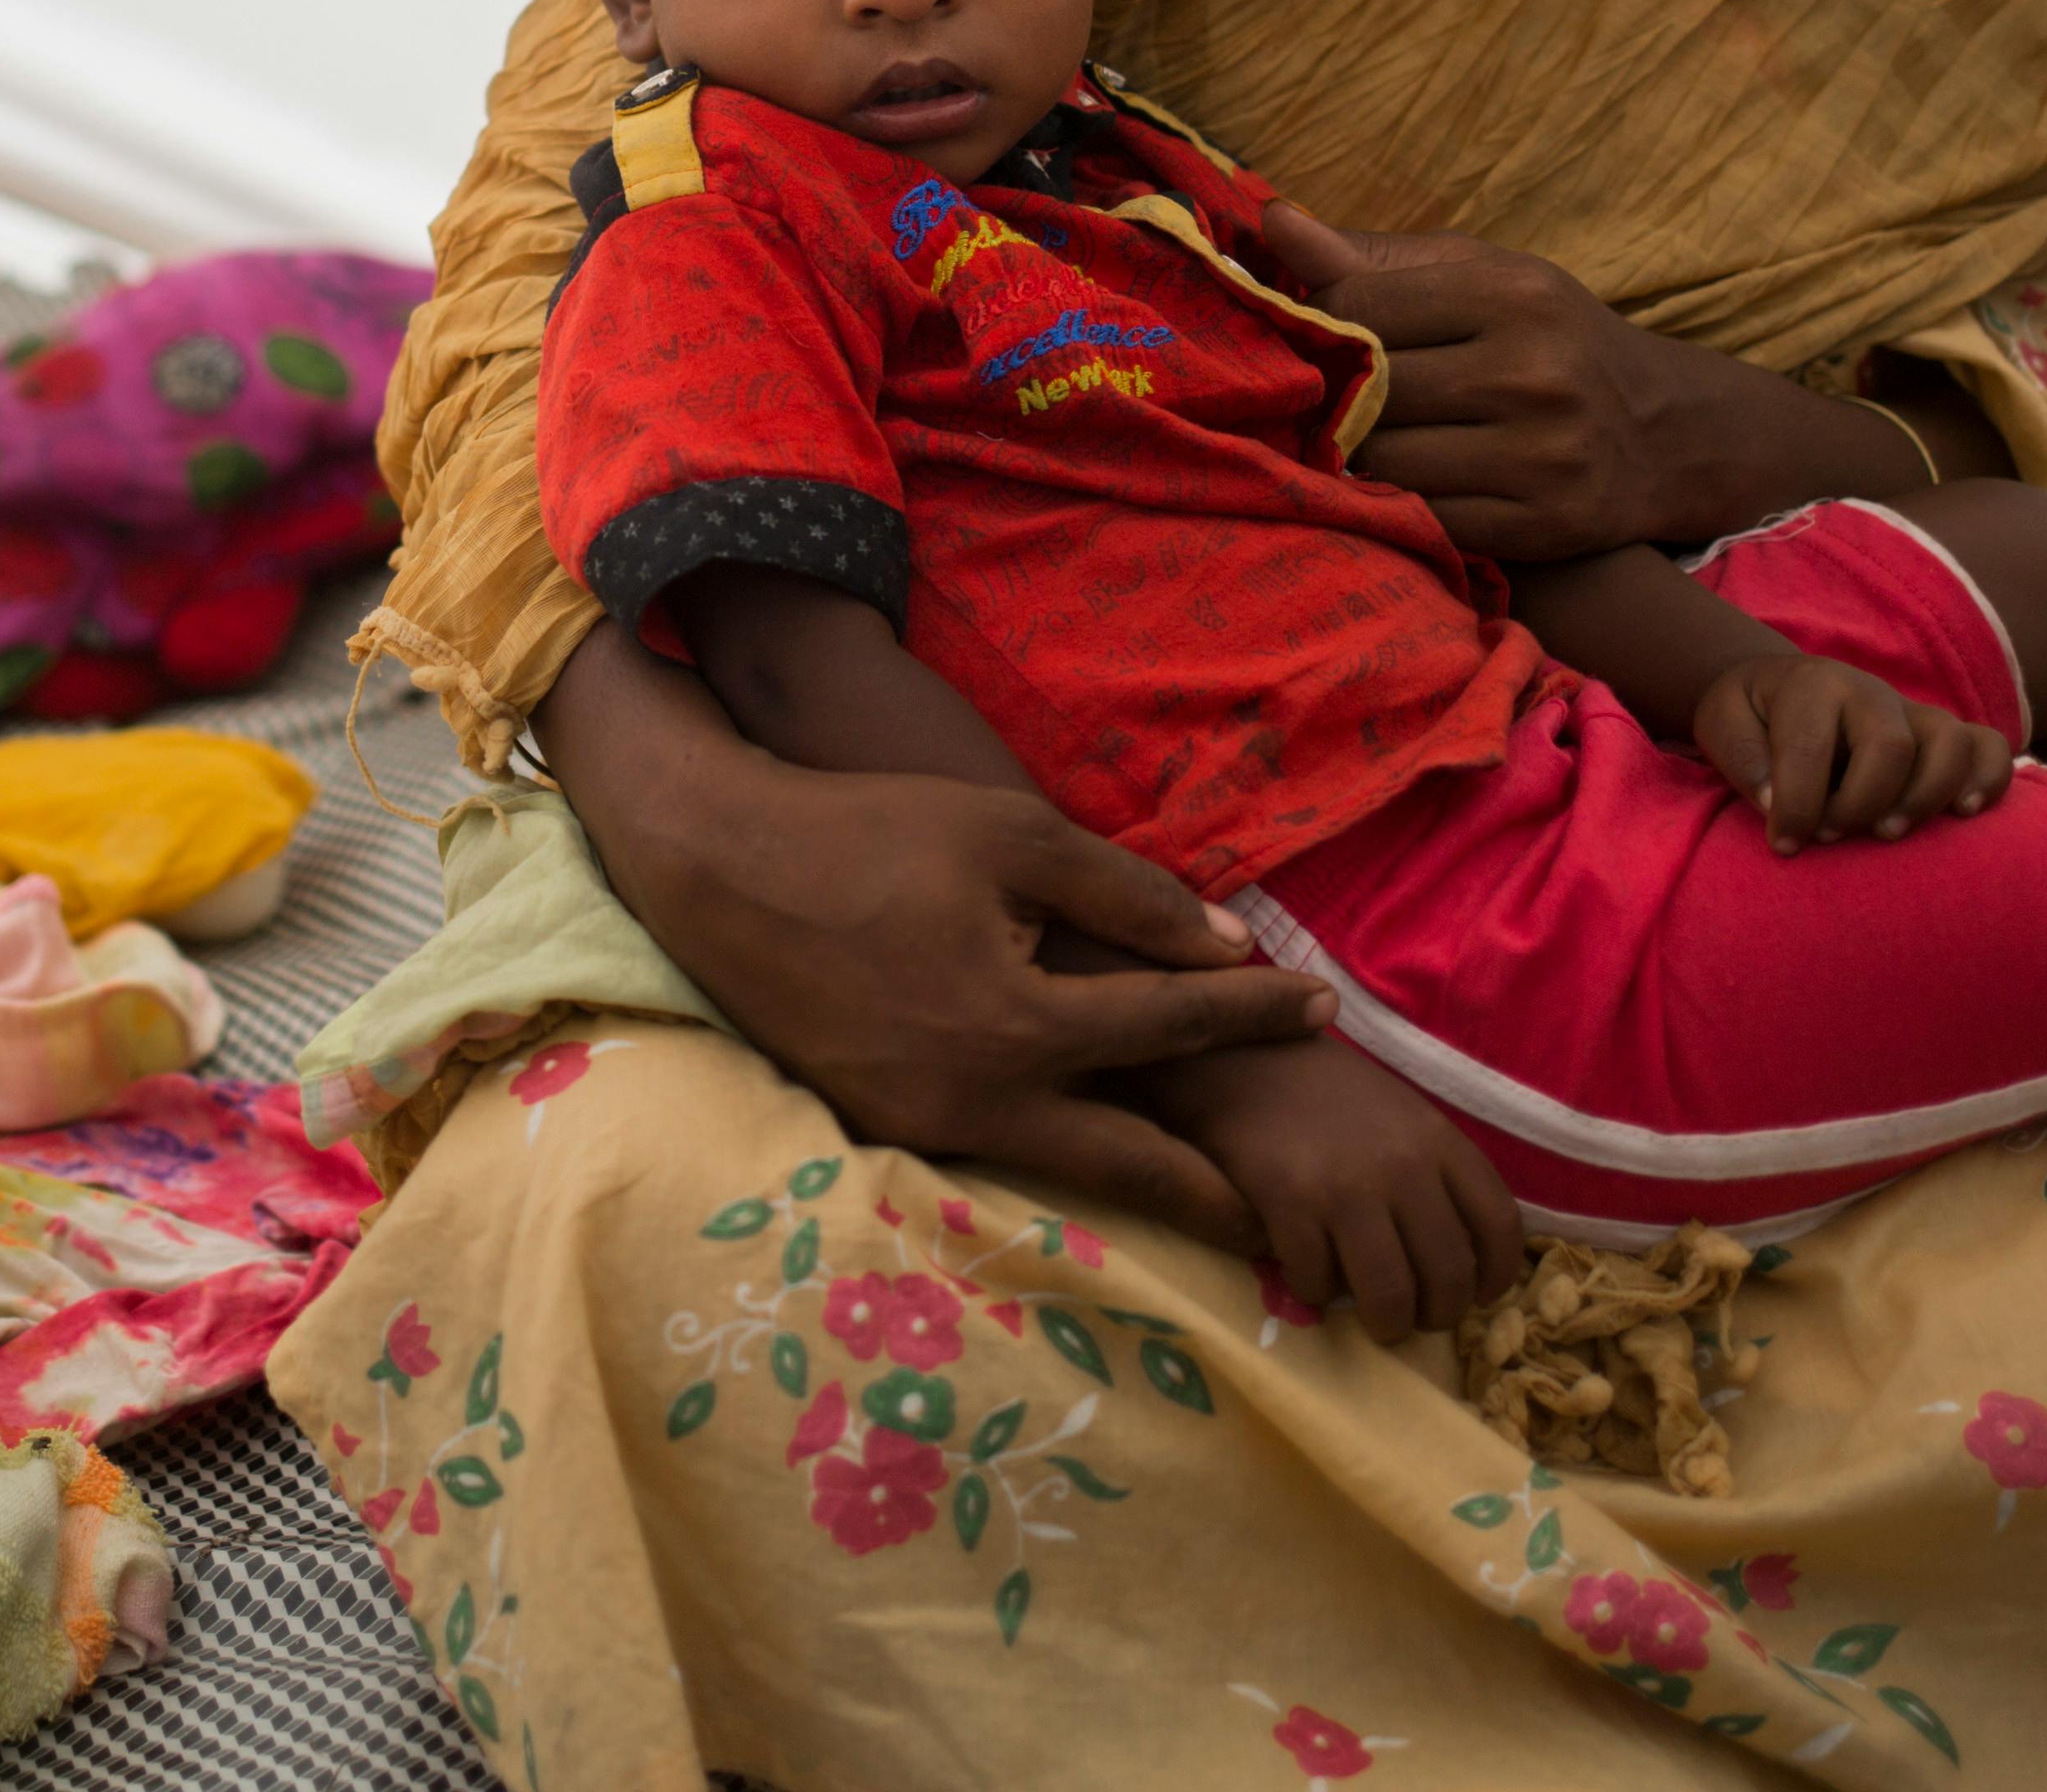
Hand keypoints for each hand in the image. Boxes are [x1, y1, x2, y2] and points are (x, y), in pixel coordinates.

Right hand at [544, 628, 1334, 1248]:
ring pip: (1065, 1176)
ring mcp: (926, 1126)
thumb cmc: (874, 831)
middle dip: (1221, 1193)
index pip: (1171, 1028)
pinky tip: (1099, 1150)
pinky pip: (998, 1152)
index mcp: (1019, 1025)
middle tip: (1296, 1214)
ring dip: (1145, 1185)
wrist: (721, 866)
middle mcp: (979, 1101)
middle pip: (1133, 1168)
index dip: (1255, 1015)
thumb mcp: (1012, 835)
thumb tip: (1228, 949)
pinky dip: (1062, 1157)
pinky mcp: (884, 1126)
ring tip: (1219, 1202)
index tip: (1325, 1008)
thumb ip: (1128, 896)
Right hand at [1145, 1037, 1524, 1342]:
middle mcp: (1402, 1166)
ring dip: (1387, 1324)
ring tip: (1375, 1321)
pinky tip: (1309, 1276)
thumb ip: (1435, 1172)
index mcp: (1438, 1140)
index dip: (1495, 1276)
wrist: (1238, 1053)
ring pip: (1391, 1296)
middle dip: (1437, 1315)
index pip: (1498, 1225)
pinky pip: (1318, 1283)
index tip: (1478, 1296)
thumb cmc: (1324, 1091)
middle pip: (1449, 1275)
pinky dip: (1317, 1294)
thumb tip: (1460, 1252)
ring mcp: (1346, 1187)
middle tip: (1416, 1317)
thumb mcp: (1400, 1115)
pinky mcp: (1289, 1203)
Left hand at [1259, 203, 1735, 557]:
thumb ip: (1377, 257)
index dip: (1321, 325)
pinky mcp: (1542, 526)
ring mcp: (1542, 456)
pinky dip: (1403, 501)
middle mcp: (1533, 372)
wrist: (1665, 433)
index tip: (1317, 337)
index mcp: (1513, 295)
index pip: (1361, 304)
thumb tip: (1273, 221)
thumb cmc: (1550, 338)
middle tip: (1333, 397)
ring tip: (1373, 437)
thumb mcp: (1483, 277)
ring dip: (1363, 454)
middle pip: (1369, 390)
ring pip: (1386, 460)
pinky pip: (1425, 516)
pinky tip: (1411, 481)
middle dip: (1339, 396)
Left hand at [1692, 653, 2011, 850]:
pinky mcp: (1941, 736)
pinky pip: (1987, 746)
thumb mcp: (1722, 725)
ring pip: (1948, 744)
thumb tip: (1778, 805)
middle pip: (1889, 746)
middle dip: (1859, 804)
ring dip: (1923, 799)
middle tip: (1830, 837)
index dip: (1798, 804)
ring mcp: (1913, 712)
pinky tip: (1963, 815)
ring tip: (1887, 836)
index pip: (1812, 747)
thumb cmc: (1751, 717)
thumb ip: (1742, 760)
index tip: (1784, 844)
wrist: (1780, 691)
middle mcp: (1870, 692)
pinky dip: (1988, 779)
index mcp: (1811, 686)